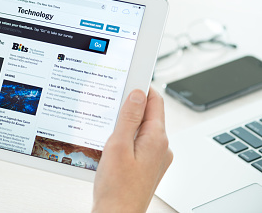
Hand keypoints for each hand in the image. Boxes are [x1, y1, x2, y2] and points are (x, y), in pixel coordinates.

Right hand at [92, 88, 172, 212]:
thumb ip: (128, 117)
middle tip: (110, 103)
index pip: (155, 101)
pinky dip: (125, 138)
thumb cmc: (117, 188)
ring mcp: (155, 158)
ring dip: (126, 123)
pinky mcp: (147, 166)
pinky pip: (138, 143)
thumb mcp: (118, 145)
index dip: (140, 88)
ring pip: (141, 129)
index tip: (127, 80)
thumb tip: (137, 94)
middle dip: (129, 106)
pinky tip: (110, 144)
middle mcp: (161, 147)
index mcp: (157, 138)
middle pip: (148, 114)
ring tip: (106, 127)